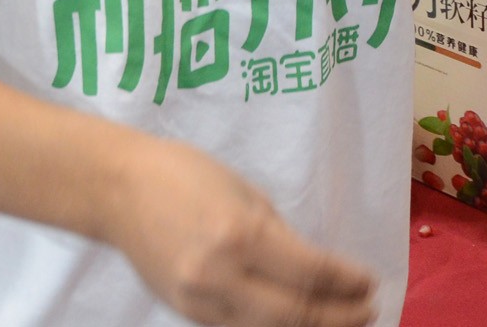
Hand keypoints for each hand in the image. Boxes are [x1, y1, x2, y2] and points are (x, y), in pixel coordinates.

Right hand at [103, 135, 376, 326]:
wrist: (117, 190)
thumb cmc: (184, 174)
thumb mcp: (243, 191)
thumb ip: (277, 233)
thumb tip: (315, 269)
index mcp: (239, 234)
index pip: (309, 273)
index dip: (346, 282)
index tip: (370, 281)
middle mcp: (220, 276)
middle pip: (294, 315)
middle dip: (338, 317)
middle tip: (368, 310)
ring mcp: (200, 302)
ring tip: (340, 322)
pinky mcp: (187, 314)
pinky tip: (296, 321)